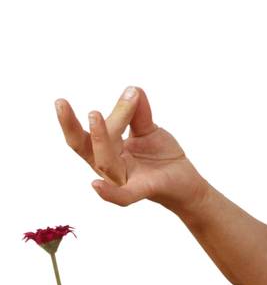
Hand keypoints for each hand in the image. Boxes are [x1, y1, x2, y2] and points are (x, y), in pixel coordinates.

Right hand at [56, 86, 203, 210]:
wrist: (186, 181)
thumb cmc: (161, 157)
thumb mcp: (148, 130)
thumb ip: (137, 113)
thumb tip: (132, 89)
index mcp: (107, 150)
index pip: (86, 134)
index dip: (75, 118)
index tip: (72, 98)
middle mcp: (110, 165)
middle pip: (84, 148)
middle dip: (70, 127)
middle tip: (61, 103)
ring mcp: (125, 179)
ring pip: (105, 161)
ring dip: (100, 138)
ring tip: (94, 116)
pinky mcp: (143, 189)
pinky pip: (124, 195)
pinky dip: (110, 193)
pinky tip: (96, 185)